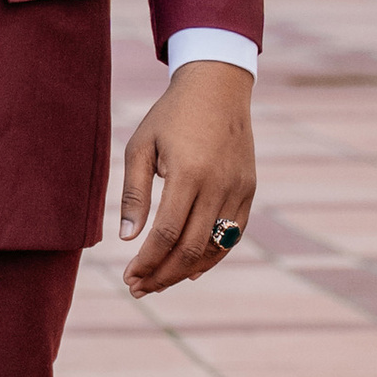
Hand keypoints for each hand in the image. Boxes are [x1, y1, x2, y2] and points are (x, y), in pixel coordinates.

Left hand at [119, 62, 256, 298]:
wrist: (217, 87)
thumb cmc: (170, 116)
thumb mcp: (140, 147)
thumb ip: (134, 194)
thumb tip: (127, 238)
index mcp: (189, 173)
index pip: (167, 233)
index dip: (147, 261)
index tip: (129, 277)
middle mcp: (219, 185)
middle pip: (192, 248)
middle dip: (163, 275)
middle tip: (138, 289)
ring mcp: (239, 189)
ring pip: (215, 247)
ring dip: (185, 271)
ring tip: (158, 283)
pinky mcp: (249, 189)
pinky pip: (233, 234)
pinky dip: (213, 256)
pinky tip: (190, 270)